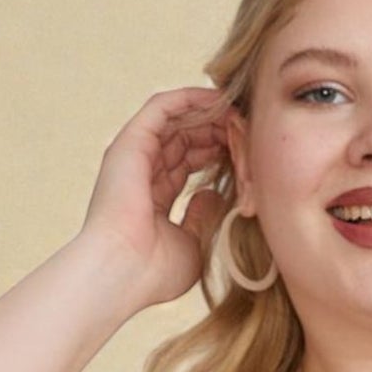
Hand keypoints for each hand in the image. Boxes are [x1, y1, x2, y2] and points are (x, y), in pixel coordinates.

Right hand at [78, 86, 233, 308]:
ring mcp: (134, 153)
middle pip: (186, 138)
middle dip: (219, 133)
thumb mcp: (191, 244)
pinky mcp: (132, 140)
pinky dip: (192, 99)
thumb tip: (213, 193)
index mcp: (151, 196)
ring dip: (211, 115)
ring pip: (179, 120)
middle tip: (249, 135)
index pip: (188, 161)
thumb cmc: (153, 272)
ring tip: (240, 116)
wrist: (122, 272)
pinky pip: (165, 106)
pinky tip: (219, 101)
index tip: (247, 156)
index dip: (218, 153)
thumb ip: (202, 217)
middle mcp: (140, 170)